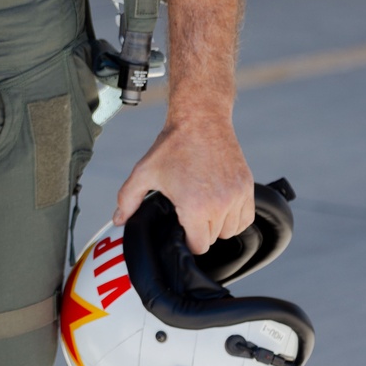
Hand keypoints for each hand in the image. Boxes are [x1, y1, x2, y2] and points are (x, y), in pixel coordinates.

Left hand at [113, 112, 253, 255]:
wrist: (200, 118)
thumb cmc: (173, 145)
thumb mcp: (144, 172)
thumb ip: (127, 199)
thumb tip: (118, 220)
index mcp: (195, 207)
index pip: (198, 246)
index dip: (186, 240)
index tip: (180, 226)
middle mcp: (220, 205)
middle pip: (213, 239)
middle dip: (200, 229)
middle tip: (188, 208)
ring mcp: (236, 196)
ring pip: (231, 230)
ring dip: (218, 224)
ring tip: (203, 205)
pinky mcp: (246, 186)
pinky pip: (246, 218)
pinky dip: (235, 217)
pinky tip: (220, 205)